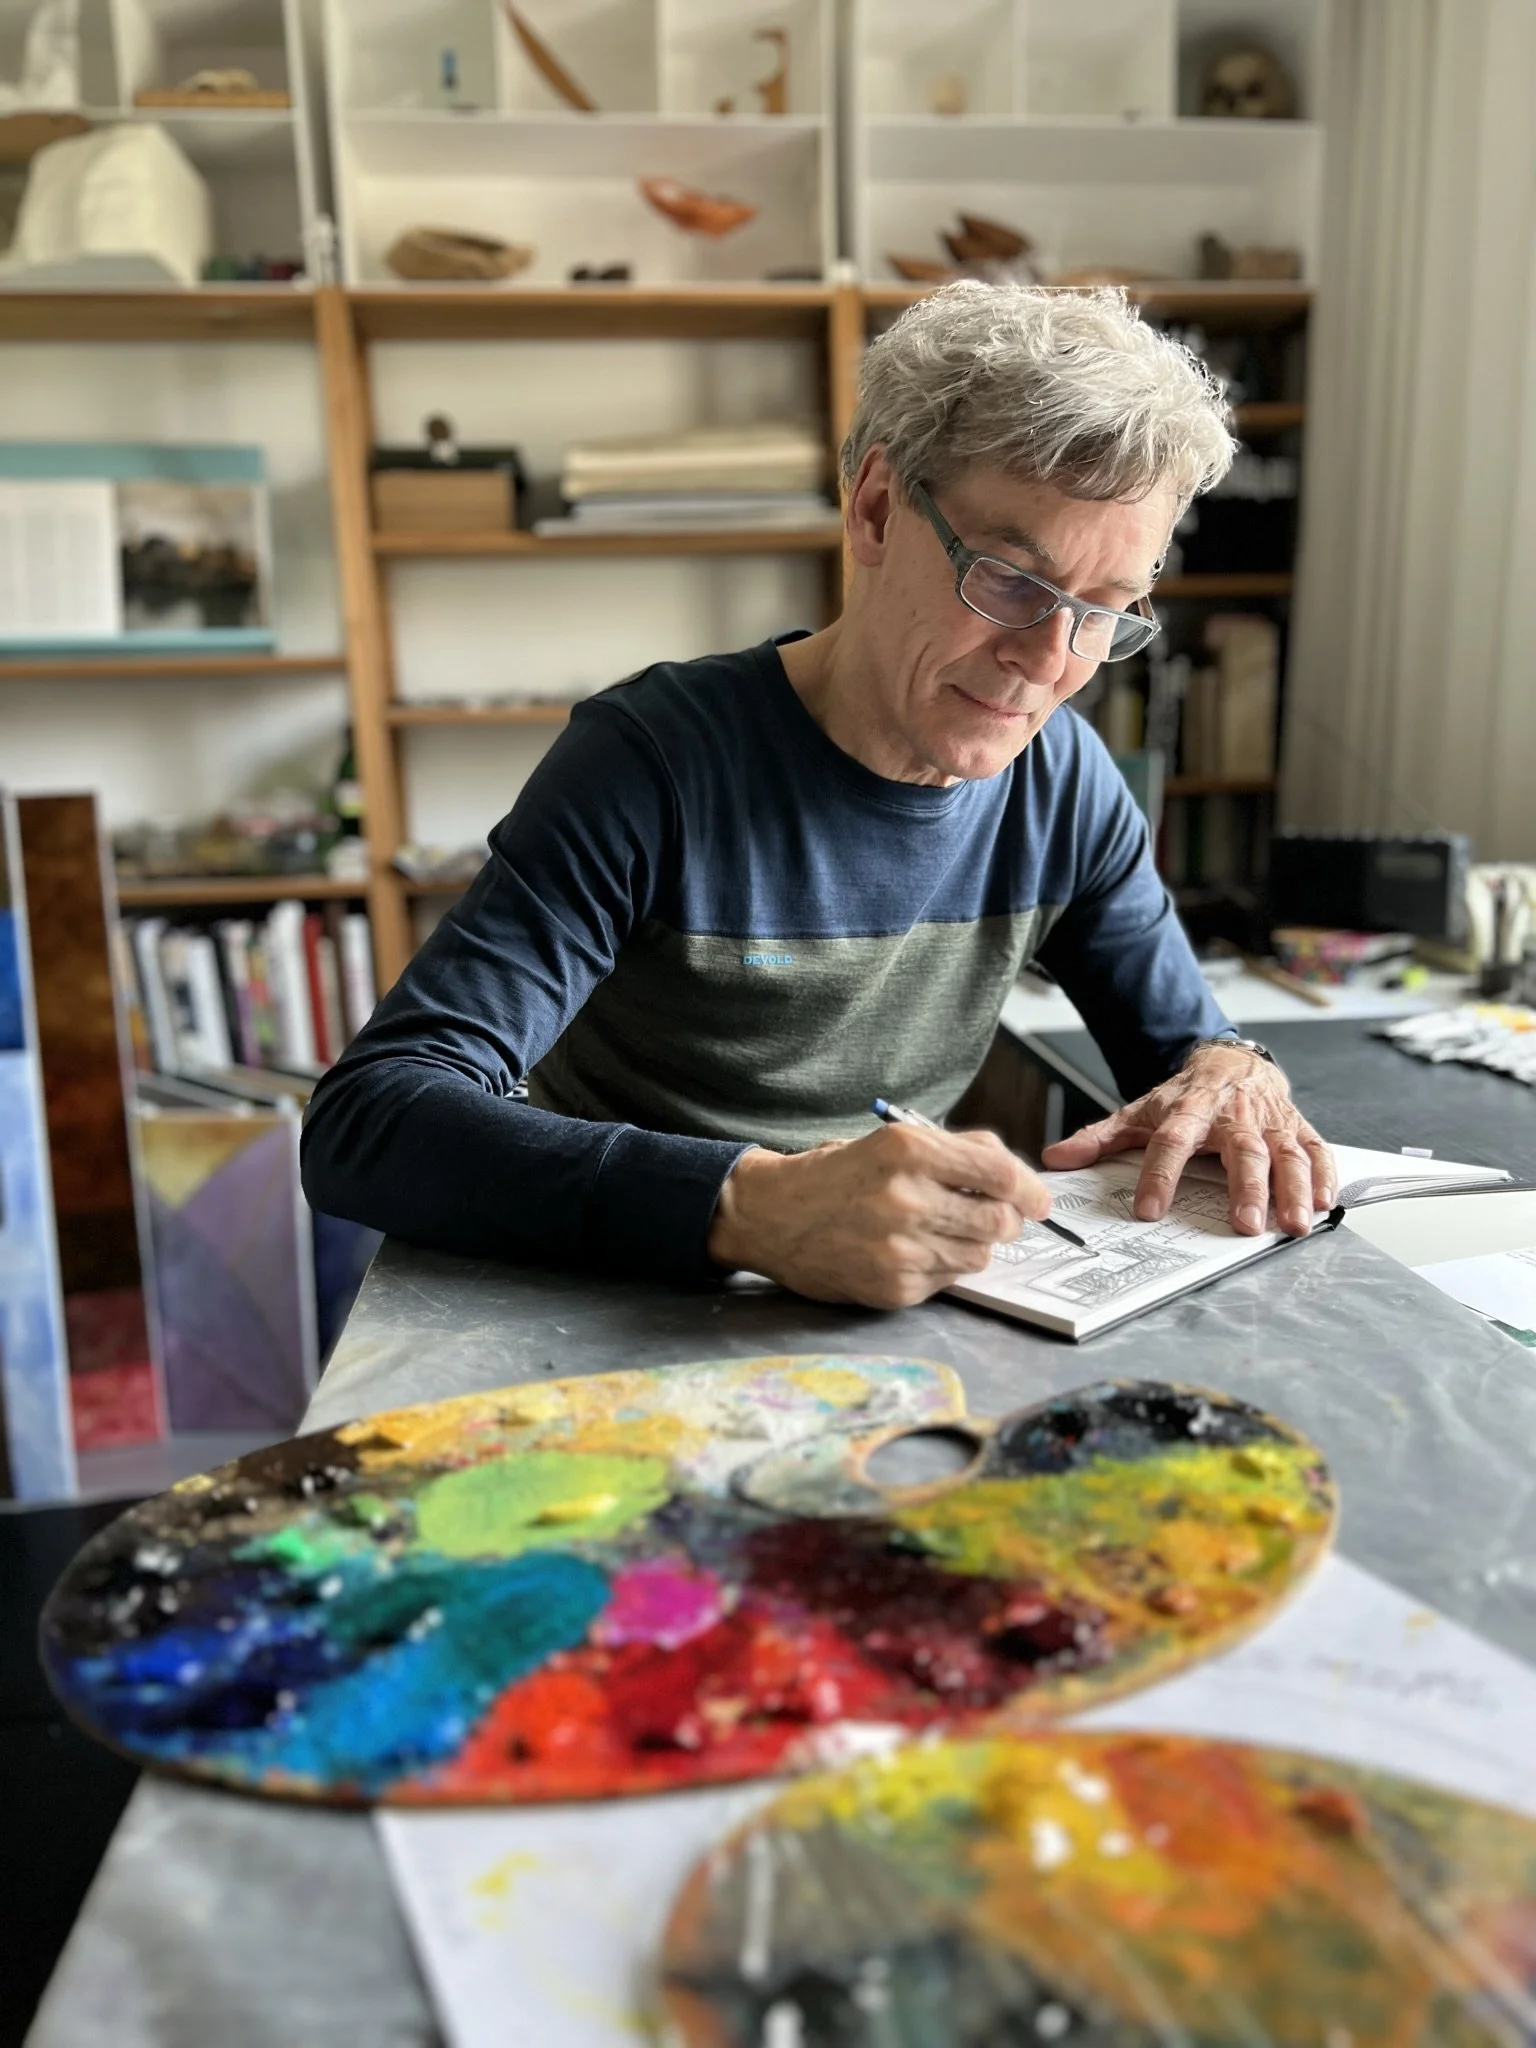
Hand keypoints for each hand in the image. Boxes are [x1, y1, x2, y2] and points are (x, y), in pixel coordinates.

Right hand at [707, 1123, 1051, 1308]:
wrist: (770, 1215)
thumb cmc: (837, 1174)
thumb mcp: (893, 1141)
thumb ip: (959, 1150)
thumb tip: (1017, 1174)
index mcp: (909, 1151)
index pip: (1001, 1175)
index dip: (1030, 1190)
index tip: (1037, 1200)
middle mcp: (905, 1199)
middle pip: (1000, 1222)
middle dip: (1004, 1220)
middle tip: (989, 1216)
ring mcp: (899, 1248)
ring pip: (979, 1256)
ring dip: (972, 1245)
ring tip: (938, 1231)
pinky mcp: (893, 1287)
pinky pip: (948, 1281)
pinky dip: (941, 1268)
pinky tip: (910, 1251)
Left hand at [1040, 1044, 1334, 1237]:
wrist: (1229, 1060)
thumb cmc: (1185, 1095)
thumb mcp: (1139, 1111)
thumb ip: (1100, 1138)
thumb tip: (1057, 1159)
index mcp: (1189, 1110)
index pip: (1172, 1142)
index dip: (1161, 1175)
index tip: (1150, 1210)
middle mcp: (1234, 1115)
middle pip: (1243, 1150)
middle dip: (1246, 1187)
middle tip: (1245, 1223)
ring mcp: (1269, 1120)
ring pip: (1286, 1153)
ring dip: (1293, 1188)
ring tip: (1293, 1223)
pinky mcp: (1296, 1126)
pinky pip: (1316, 1149)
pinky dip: (1325, 1175)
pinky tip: (1325, 1203)